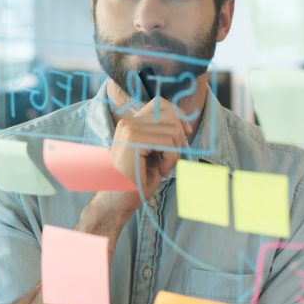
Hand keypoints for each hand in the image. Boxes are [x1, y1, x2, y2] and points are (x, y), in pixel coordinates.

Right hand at [95, 97, 191, 218]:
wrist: (118, 200)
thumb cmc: (137, 179)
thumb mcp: (153, 152)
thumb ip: (162, 135)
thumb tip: (183, 123)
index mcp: (131, 122)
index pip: (161, 103)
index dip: (178, 115)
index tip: (185, 133)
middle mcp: (128, 122)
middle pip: (170, 115)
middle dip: (179, 137)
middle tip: (171, 158)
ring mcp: (130, 129)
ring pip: (173, 130)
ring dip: (175, 153)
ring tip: (163, 167)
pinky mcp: (134, 140)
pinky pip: (168, 143)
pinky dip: (171, 159)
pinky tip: (161, 171)